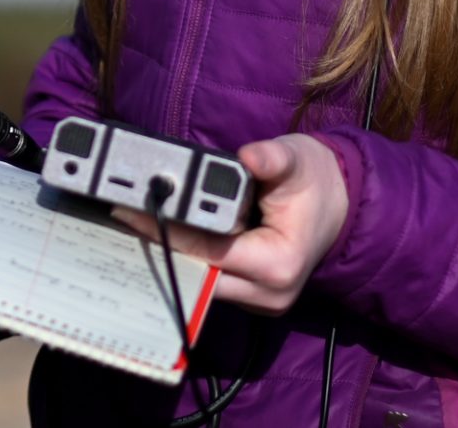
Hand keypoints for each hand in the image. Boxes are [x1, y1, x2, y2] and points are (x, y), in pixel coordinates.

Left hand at [114, 133, 346, 315]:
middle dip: (159, 245)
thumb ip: (271, 158)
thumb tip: (248, 156)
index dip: (168, 231)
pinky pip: (210, 279)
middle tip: (119, 215)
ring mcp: (259, 301)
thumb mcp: (296, 160)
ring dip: (168, 253)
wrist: (338, 203)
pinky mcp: (250, 296)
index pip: (210, 251)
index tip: (130, 211)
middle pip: (199, 273)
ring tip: (129, 222)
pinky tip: (157, 233)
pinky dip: (186, 257)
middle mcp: (268, 293)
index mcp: (278, 264)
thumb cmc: (315, 180)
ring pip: (200, 281)